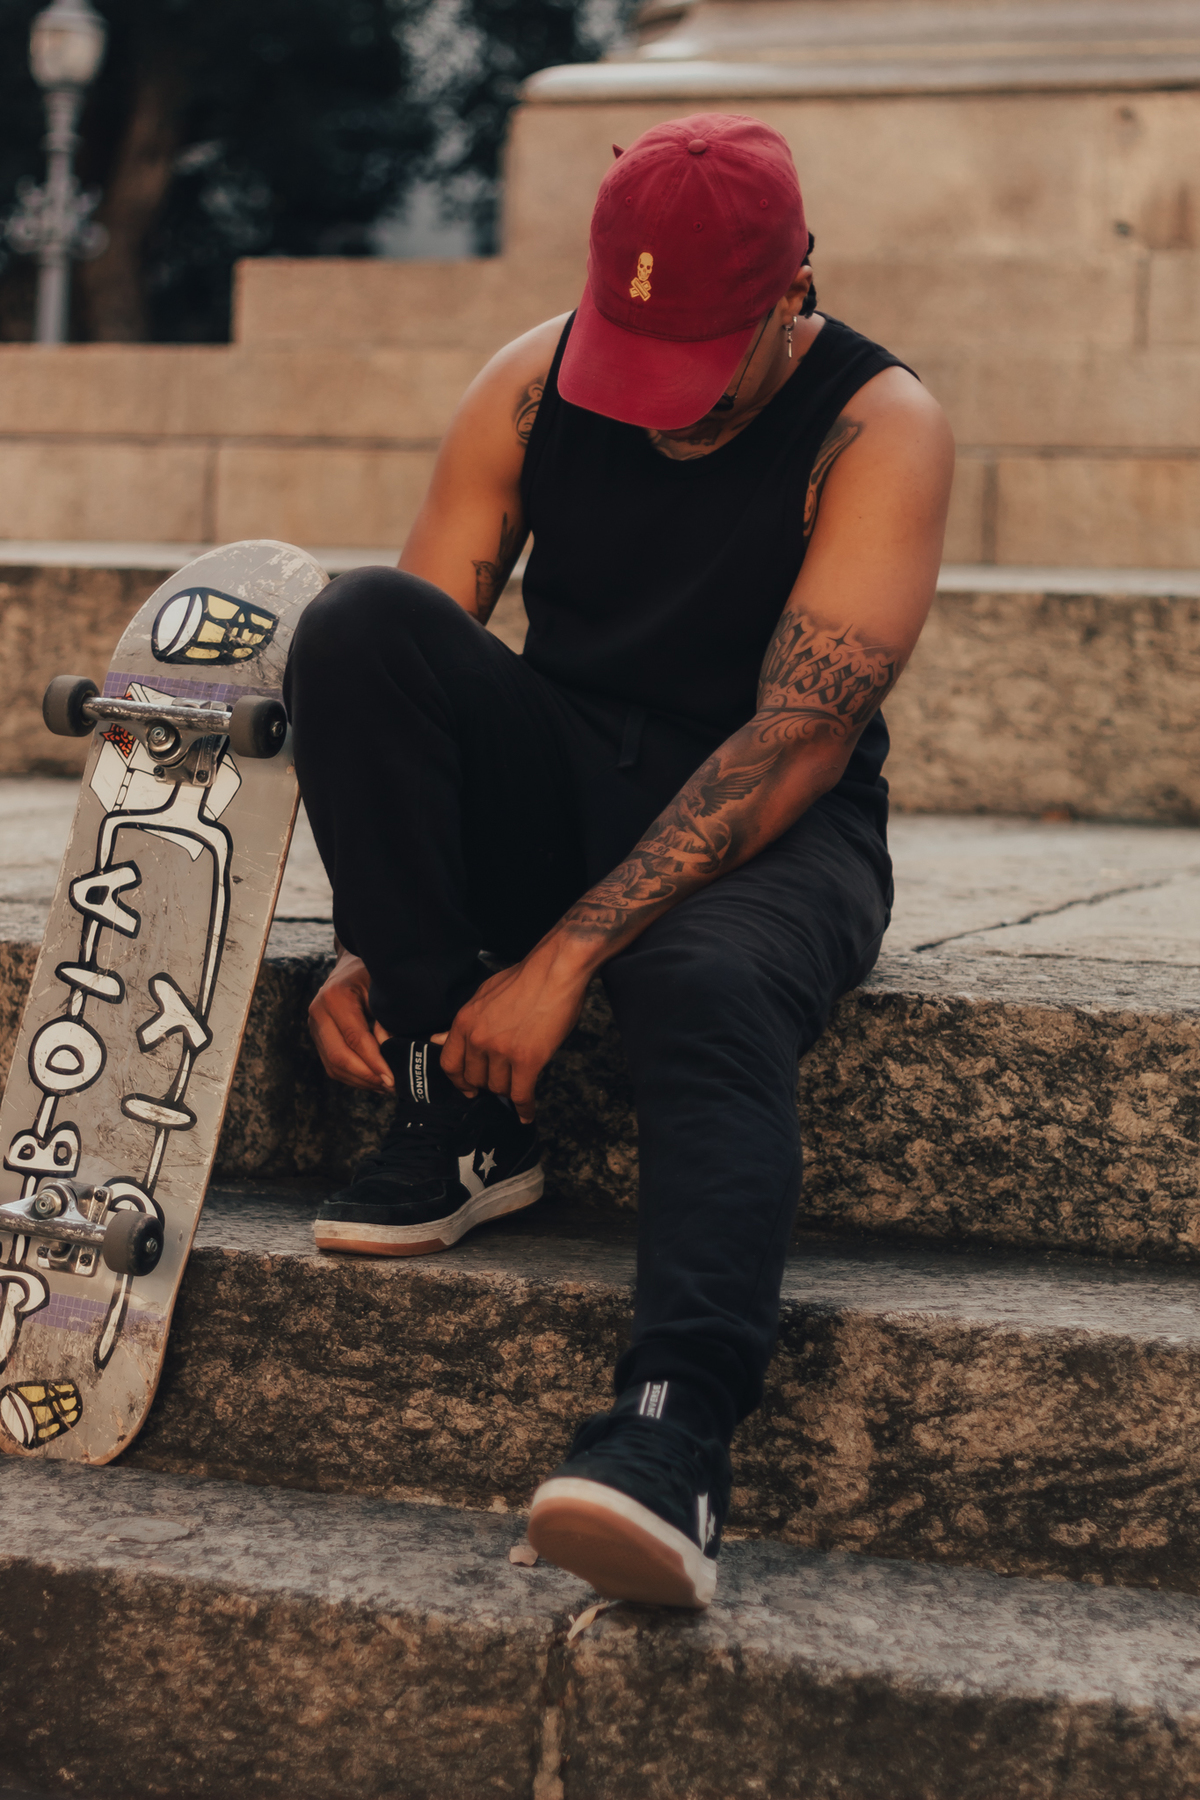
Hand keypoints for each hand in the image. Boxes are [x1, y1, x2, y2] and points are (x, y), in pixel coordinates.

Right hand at [308, 950, 394, 1092]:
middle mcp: (318, 1013)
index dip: (374, 1061)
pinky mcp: (318, 1038)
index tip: (392, 1077)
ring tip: (386, 1087)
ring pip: (334, 1066)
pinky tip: (374, 1080)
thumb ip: (386, 1018)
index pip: (355, 1038)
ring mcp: (314, 1027)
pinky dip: (353, 1077)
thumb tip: (390, 1049)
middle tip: (392, 1086)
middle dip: (366, 1076)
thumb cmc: (372, 974)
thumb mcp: (383, 989)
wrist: (351, 965)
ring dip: (360, 1081)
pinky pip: (332, 1065)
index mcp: (334, 997)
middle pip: (339, 1057)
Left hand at [436, 941, 591, 1121]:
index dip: (459, 1081)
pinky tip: (526, 1115)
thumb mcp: (484, 995)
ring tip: (520, 1086)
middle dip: (489, 1084)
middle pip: (476, 1080)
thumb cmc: (525, 979)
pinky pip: (521, 1095)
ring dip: (509, 1091)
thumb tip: (437, 1039)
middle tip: (503, 1081)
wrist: (555, 971)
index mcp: (465, 1022)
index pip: (450, 1064)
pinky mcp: (527, 1060)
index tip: (468, 1089)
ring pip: (499, 1088)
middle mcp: (478, 1039)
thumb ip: (463, 1022)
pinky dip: (524, 1109)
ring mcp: (502, 1051)